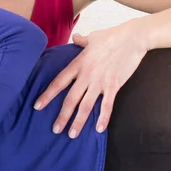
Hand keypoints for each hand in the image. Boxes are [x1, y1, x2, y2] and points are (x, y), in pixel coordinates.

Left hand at [33, 20, 146, 137]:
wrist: (132, 37)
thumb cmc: (112, 36)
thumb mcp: (93, 38)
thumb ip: (81, 41)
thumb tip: (76, 38)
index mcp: (78, 64)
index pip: (58, 82)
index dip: (47, 95)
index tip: (37, 106)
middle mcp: (87, 75)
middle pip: (70, 99)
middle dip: (62, 116)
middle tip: (55, 130)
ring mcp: (100, 81)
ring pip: (86, 105)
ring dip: (78, 121)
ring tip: (72, 134)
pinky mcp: (114, 85)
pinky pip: (107, 105)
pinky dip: (103, 118)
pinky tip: (98, 129)